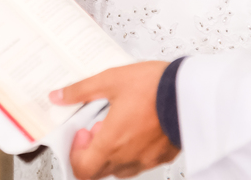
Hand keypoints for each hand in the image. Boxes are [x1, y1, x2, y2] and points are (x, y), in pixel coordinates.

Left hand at [52, 61, 179, 178]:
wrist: (192, 91)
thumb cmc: (154, 86)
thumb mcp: (110, 80)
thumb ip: (80, 91)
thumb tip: (59, 96)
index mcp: (112, 142)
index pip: (83, 170)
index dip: (75, 153)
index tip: (82, 131)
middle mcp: (129, 156)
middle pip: (100, 171)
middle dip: (92, 152)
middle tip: (98, 127)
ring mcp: (148, 159)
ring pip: (121, 169)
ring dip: (113, 153)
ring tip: (119, 125)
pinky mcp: (164, 155)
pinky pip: (142, 162)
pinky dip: (133, 151)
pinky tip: (138, 127)